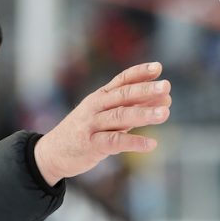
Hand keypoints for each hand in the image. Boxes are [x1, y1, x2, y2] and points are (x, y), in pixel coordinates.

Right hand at [34, 62, 170, 185]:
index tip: (158, 67)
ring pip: (120, 117)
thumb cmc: (86, 131)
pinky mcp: (90, 145)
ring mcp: (92, 125)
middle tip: (166, 86)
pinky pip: (114, 142)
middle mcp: (96, 107)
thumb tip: (165, 99)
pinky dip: (133, 142)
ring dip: (144, 114)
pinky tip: (151, 144)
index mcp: (100, 97)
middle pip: (123, 95)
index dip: (139, 73)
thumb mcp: (107, 116)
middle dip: (145, 90)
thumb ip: (133, 108)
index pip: (121, 80)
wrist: (52, 153)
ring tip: (165, 113)